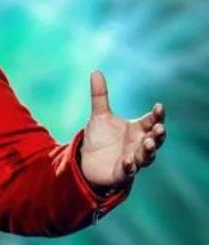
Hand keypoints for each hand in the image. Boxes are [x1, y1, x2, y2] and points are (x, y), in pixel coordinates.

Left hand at [80, 70, 165, 189]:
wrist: (86, 160)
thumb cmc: (99, 138)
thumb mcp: (99, 116)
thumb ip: (100, 96)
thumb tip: (95, 71)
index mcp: (137, 129)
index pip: (152, 120)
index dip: (157, 115)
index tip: (159, 106)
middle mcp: (138, 144)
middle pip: (155, 140)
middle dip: (159, 135)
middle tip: (159, 128)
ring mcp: (133, 159)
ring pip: (146, 157)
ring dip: (149, 151)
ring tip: (148, 143)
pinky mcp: (122, 173)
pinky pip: (129, 171)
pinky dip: (130, 167)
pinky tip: (128, 161)